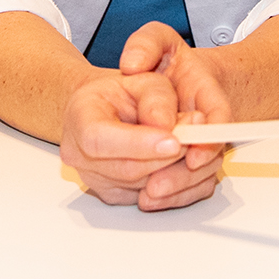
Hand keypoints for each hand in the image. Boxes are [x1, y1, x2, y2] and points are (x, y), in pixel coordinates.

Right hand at [60, 69, 214, 210]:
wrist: (104, 111)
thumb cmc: (120, 94)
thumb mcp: (142, 80)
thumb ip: (157, 99)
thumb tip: (169, 126)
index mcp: (80, 118)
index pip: (100, 140)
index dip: (138, 144)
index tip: (174, 141)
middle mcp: (79, 155)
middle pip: (127, 169)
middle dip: (169, 157)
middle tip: (199, 136)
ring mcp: (94, 180)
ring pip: (143, 187)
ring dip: (176, 169)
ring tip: (193, 142)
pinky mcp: (113, 195)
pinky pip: (149, 199)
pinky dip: (173, 183)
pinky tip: (182, 161)